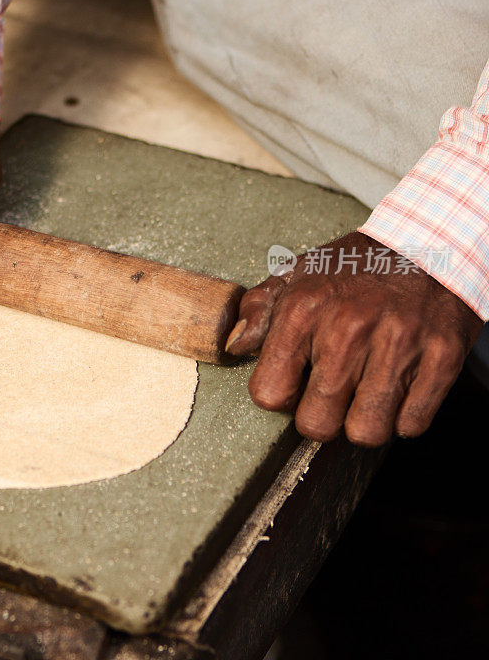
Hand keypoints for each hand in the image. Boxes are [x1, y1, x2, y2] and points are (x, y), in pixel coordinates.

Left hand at [225, 232, 481, 445]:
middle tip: (330, 393)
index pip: (269, 393)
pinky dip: (403, 416)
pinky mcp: (441, 358)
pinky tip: (397, 387)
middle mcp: (348, 327)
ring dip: (362, 422)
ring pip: (366, 431)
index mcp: (303, 309)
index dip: (278, 394)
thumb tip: (234, 346)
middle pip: (316, 424)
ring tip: (364, 394)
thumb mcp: (297, 275)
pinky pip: (411, 424)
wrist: (431, 243)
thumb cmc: (355, 268)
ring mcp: (398, 344)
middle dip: (319, 417)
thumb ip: (258, 309)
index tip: (292, 381)